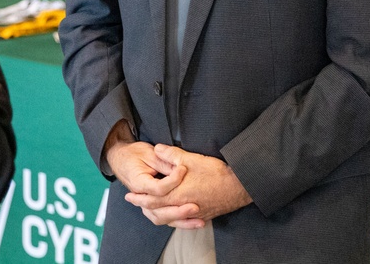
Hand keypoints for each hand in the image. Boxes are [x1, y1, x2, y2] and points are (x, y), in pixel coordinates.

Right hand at [103, 122, 194, 226]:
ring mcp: (145, 203)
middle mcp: (140, 196)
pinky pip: (165, 218)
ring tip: (198, 221)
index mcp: (138, 182)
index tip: (184, 169)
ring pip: (162, 218)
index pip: (158, 189)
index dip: (173, 180)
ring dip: (181, 221)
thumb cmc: (134, 153)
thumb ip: (164, 161)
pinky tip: (194, 223)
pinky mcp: (152, 206)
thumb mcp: (148, 153)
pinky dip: (179, 222)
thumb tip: (180, 168)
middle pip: (159, 210)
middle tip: (195, 207)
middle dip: (179, 210)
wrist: (121, 157)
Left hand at [124, 144, 251, 226]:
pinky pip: (182, 221)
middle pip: (158, 212)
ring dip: (157, 213)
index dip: (139, 198)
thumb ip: (171, 154)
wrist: (240, 187)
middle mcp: (184, 207)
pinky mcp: (203, 215)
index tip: (129, 195)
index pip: (152, 200)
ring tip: (150, 207)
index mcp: (178, 195)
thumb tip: (157, 149)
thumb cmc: (216, 173)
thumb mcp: (191, 159)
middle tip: (134, 201)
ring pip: (170, 218)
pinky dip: (172, 218)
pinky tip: (171, 213)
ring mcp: (194, 213)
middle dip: (144, 206)